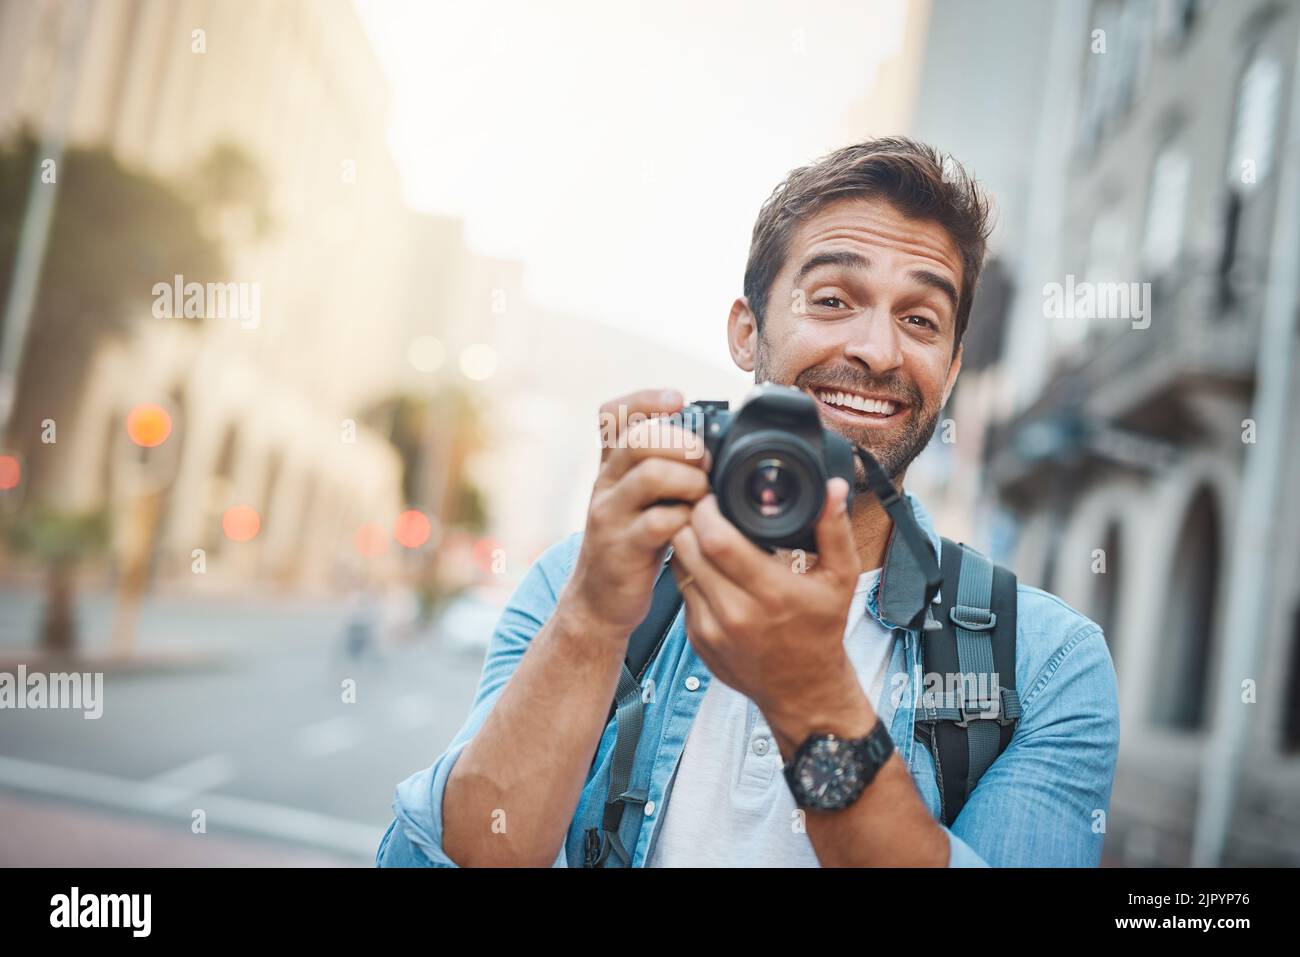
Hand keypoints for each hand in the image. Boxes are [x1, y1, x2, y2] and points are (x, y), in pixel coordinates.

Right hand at [563, 389, 711, 639]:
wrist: (600, 601)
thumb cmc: (634, 543)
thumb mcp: (642, 500)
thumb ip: (665, 469)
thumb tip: (715, 441)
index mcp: (612, 466)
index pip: (613, 414)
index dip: (645, 399)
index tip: (678, 400)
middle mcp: (606, 484)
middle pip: (637, 438)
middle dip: (681, 442)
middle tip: (706, 461)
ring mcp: (610, 516)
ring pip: (649, 475)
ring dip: (690, 480)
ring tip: (704, 494)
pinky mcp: (622, 549)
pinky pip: (658, 522)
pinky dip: (686, 519)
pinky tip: (696, 527)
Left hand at [667, 477, 863, 727]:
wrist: (803, 689)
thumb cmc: (821, 630)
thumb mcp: (841, 578)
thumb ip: (834, 529)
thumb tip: (834, 488)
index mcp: (771, 593)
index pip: (716, 539)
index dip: (708, 510)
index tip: (716, 497)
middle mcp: (735, 612)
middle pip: (687, 547)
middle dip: (691, 520)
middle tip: (706, 509)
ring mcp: (711, 628)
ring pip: (677, 566)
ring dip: (686, 544)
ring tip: (706, 534)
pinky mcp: (696, 637)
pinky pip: (680, 590)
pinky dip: (690, 572)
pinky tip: (709, 566)